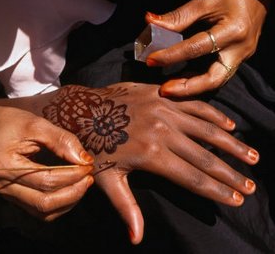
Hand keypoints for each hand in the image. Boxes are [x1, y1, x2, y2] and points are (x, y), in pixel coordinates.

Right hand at [0, 104, 93, 220]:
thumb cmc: (10, 123)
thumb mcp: (35, 124)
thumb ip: (61, 140)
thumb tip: (85, 159)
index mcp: (5, 167)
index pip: (46, 180)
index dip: (72, 175)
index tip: (89, 165)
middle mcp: (4, 187)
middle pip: (45, 203)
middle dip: (74, 192)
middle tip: (89, 176)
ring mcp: (8, 195)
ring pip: (44, 212)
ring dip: (69, 201)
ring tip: (83, 183)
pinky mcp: (15, 197)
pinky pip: (41, 210)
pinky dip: (60, 203)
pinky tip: (71, 188)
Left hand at [39, 82, 258, 243]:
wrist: (82, 109)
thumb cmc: (93, 145)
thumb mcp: (107, 178)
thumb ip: (126, 206)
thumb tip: (136, 238)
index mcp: (151, 155)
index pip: (192, 177)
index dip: (216, 190)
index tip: (236, 199)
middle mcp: (163, 132)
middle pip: (205, 157)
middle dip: (230, 173)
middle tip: (251, 185)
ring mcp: (165, 111)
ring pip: (207, 130)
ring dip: (232, 144)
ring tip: (252, 156)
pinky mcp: (163, 96)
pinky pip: (195, 105)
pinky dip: (214, 116)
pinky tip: (229, 125)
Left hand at [145, 0, 267, 96]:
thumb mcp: (205, 1)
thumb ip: (178, 17)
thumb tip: (150, 21)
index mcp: (233, 31)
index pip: (196, 48)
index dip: (171, 56)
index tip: (151, 60)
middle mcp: (240, 49)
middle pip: (213, 79)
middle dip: (186, 88)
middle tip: (164, 90)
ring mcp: (241, 57)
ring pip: (215, 82)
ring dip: (190, 87)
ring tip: (169, 87)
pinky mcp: (237, 60)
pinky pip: (216, 75)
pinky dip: (197, 80)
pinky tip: (181, 80)